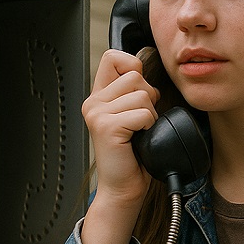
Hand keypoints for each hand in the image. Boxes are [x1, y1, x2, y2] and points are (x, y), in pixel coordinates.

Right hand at [80, 49, 159, 243]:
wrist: (124, 186)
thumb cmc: (134, 153)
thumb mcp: (132, 114)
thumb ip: (134, 91)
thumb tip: (147, 68)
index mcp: (99, 95)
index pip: (113, 56)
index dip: (132, 67)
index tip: (137, 90)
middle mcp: (93, 102)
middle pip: (135, 76)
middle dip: (148, 97)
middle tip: (140, 122)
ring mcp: (97, 113)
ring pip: (142, 94)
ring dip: (150, 115)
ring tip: (138, 132)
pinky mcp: (106, 127)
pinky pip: (144, 113)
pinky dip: (149, 126)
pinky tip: (137, 139)